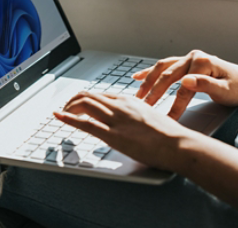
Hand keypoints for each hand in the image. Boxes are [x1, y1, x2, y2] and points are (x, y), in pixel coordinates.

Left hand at [55, 92, 189, 170]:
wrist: (178, 143)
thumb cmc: (170, 135)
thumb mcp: (151, 117)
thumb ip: (137, 116)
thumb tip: (132, 122)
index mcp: (129, 101)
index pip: (101, 95)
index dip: (86, 99)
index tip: (78, 104)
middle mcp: (120, 106)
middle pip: (89, 96)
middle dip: (73, 101)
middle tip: (66, 108)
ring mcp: (116, 119)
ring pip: (84, 104)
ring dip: (68, 108)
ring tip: (62, 113)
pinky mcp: (113, 135)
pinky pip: (85, 123)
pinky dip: (68, 118)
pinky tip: (59, 117)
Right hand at [133, 50, 237, 119]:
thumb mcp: (226, 90)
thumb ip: (205, 85)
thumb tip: (185, 81)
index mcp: (202, 62)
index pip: (182, 87)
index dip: (173, 105)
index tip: (165, 119)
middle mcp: (193, 57)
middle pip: (167, 76)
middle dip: (154, 93)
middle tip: (143, 108)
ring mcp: (188, 59)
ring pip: (162, 69)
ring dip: (148, 82)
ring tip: (138, 96)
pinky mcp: (186, 63)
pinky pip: (164, 67)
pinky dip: (150, 72)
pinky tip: (137, 77)